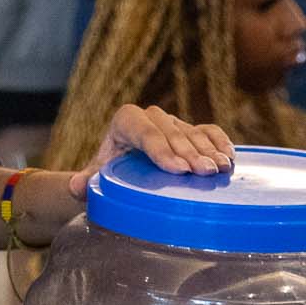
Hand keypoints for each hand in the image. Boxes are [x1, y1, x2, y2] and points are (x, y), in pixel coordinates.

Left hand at [67, 103, 234, 195]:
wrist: (124, 167)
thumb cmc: (111, 171)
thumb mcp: (97, 176)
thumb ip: (84, 181)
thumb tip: (76, 187)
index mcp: (125, 121)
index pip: (143, 131)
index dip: (160, 149)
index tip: (176, 170)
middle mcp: (151, 117)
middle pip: (172, 133)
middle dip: (189, 153)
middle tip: (203, 173)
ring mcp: (174, 123)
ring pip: (193, 132)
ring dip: (208, 150)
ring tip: (219, 169)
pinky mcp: (192, 130)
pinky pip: (209, 131)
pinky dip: (219, 142)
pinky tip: (228, 158)